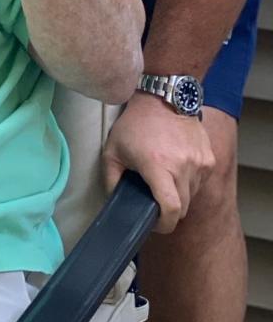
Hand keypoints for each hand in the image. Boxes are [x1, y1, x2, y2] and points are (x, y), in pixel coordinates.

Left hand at [102, 92, 215, 231]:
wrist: (163, 96)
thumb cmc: (135, 124)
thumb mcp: (112, 150)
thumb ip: (111, 180)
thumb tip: (116, 203)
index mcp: (158, 167)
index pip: (171, 209)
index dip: (164, 224)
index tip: (156, 225)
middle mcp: (183, 166)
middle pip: (182, 206)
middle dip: (169, 210)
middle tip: (155, 201)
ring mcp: (199, 162)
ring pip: (193, 194)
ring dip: (180, 193)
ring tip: (164, 177)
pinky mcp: (209, 157)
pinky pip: (200, 181)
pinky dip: (189, 180)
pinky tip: (176, 165)